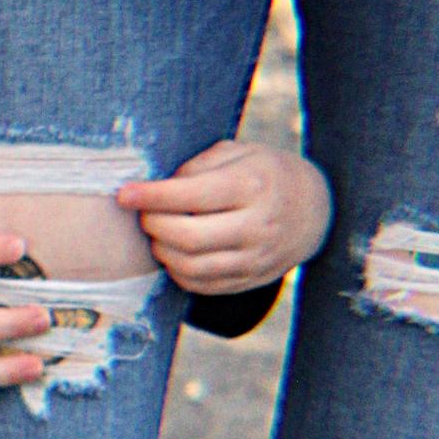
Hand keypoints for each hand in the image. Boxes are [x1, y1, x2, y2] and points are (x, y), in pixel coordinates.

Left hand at [115, 141, 330, 293]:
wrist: (315, 208)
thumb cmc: (265, 172)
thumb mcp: (238, 152)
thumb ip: (197, 166)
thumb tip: (159, 187)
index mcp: (252, 186)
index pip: (191, 196)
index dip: (151, 196)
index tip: (124, 194)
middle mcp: (258, 226)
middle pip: (189, 237)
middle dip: (153, 226)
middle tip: (142, 214)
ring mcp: (257, 258)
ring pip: (194, 266)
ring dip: (163, 251)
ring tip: (156, 232)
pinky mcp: (253, 279)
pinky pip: (205, 286)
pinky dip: (179, 272)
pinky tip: (173, 253)